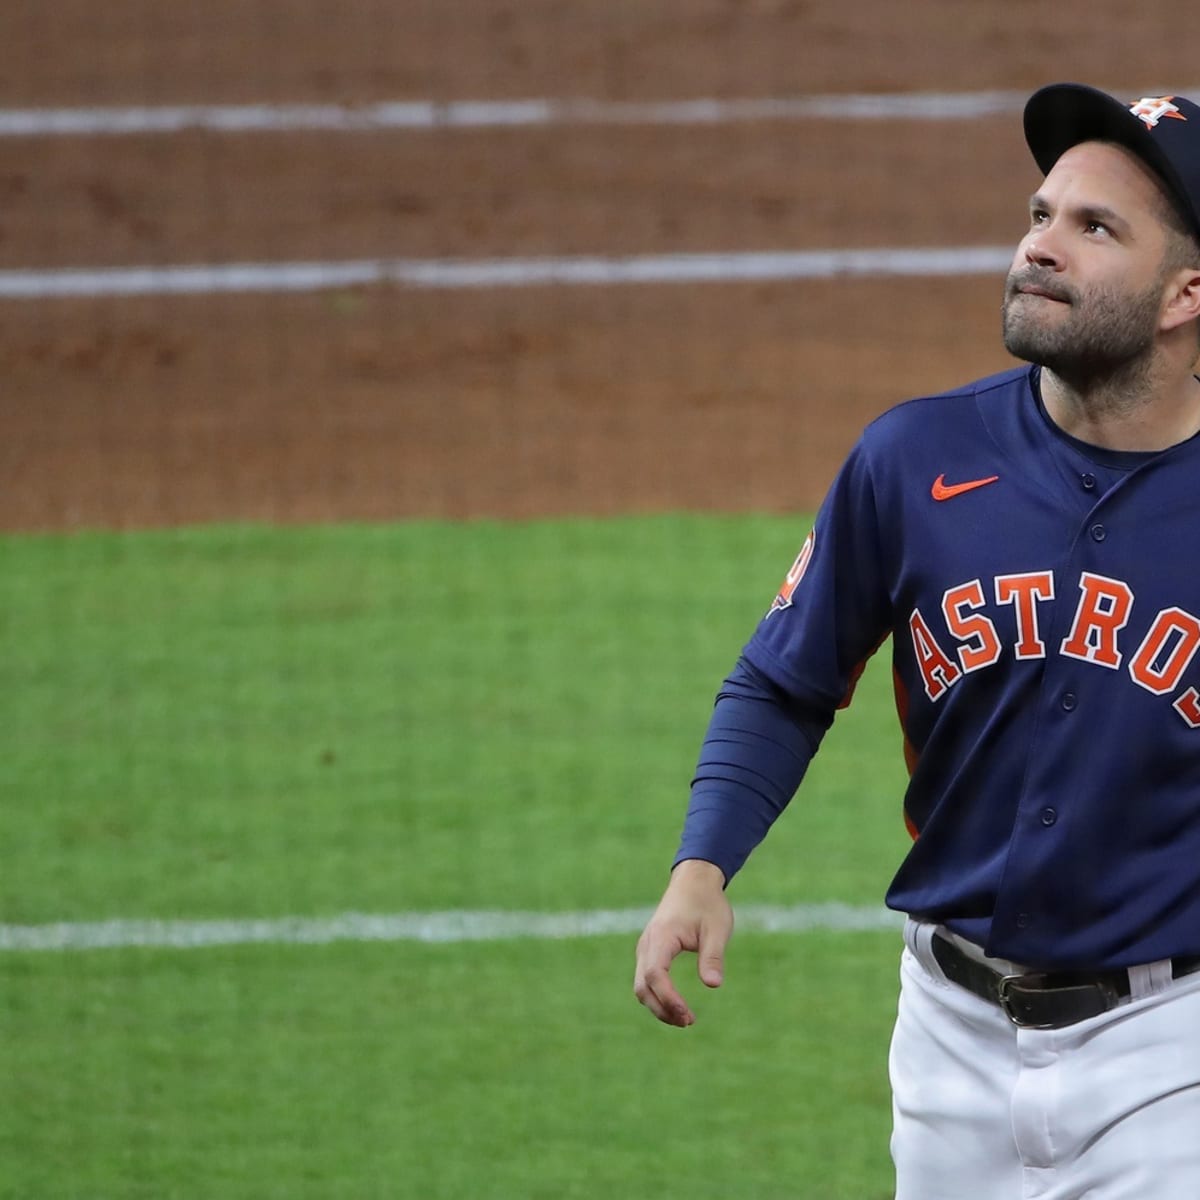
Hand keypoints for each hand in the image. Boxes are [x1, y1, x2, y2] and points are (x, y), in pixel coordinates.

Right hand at [633, 859, 732, 1026]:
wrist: (694, 881)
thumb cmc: (707, 903)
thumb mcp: (717, 929)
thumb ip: (713, 956)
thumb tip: (713, 985)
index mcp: (662, 936)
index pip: (654, 974)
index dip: (668, 998)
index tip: (688, 1015)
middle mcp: (648, 944)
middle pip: (642, 986)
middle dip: (662, 1009)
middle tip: (689, 1021)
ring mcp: (646, 948)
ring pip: (641, 986)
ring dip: (659, 1006)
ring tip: (686, 1018)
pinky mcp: (650, 951)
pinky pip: (646, 980)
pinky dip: (658, 996)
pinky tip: (677, 1006)